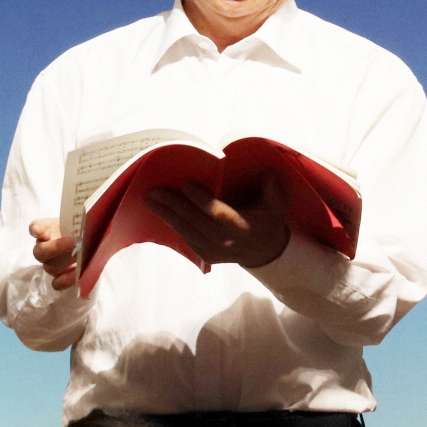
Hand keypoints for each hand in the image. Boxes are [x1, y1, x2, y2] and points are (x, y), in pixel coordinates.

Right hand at [28, 219, 79, 291]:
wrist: (93, 241)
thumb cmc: (84, 228)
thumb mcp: (82, 220)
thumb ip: (78, 220)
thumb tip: (79, 227)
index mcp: (46, 230)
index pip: (36, 228)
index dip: (37, 230)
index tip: (40, 231)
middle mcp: (44, 247)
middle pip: (40, 252)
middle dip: (57, 248)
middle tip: (75, 243)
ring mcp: (50, 263)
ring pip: (50, 268)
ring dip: (66, 263)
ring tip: (82, 257)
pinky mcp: (60, 278)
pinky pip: (57, 283)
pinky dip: (65, 280)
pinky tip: (76, 274)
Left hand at [145, 172, 290, 268]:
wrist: (266, 253)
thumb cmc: (267, 222)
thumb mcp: (276, 206)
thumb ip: (272, 189)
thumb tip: (268, 170)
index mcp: (243, 228)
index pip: (220, 214)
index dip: (202, 200)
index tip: (186, 184)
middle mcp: (227, 242)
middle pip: (196, 222)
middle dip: (174, 205)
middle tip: (155, 191)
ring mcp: (215, 251)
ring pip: (187, 232)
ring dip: (166, 215)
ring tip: (150, 200)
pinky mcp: (207, 256)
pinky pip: (186, 239)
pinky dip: (173, 225)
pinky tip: (160, 213)